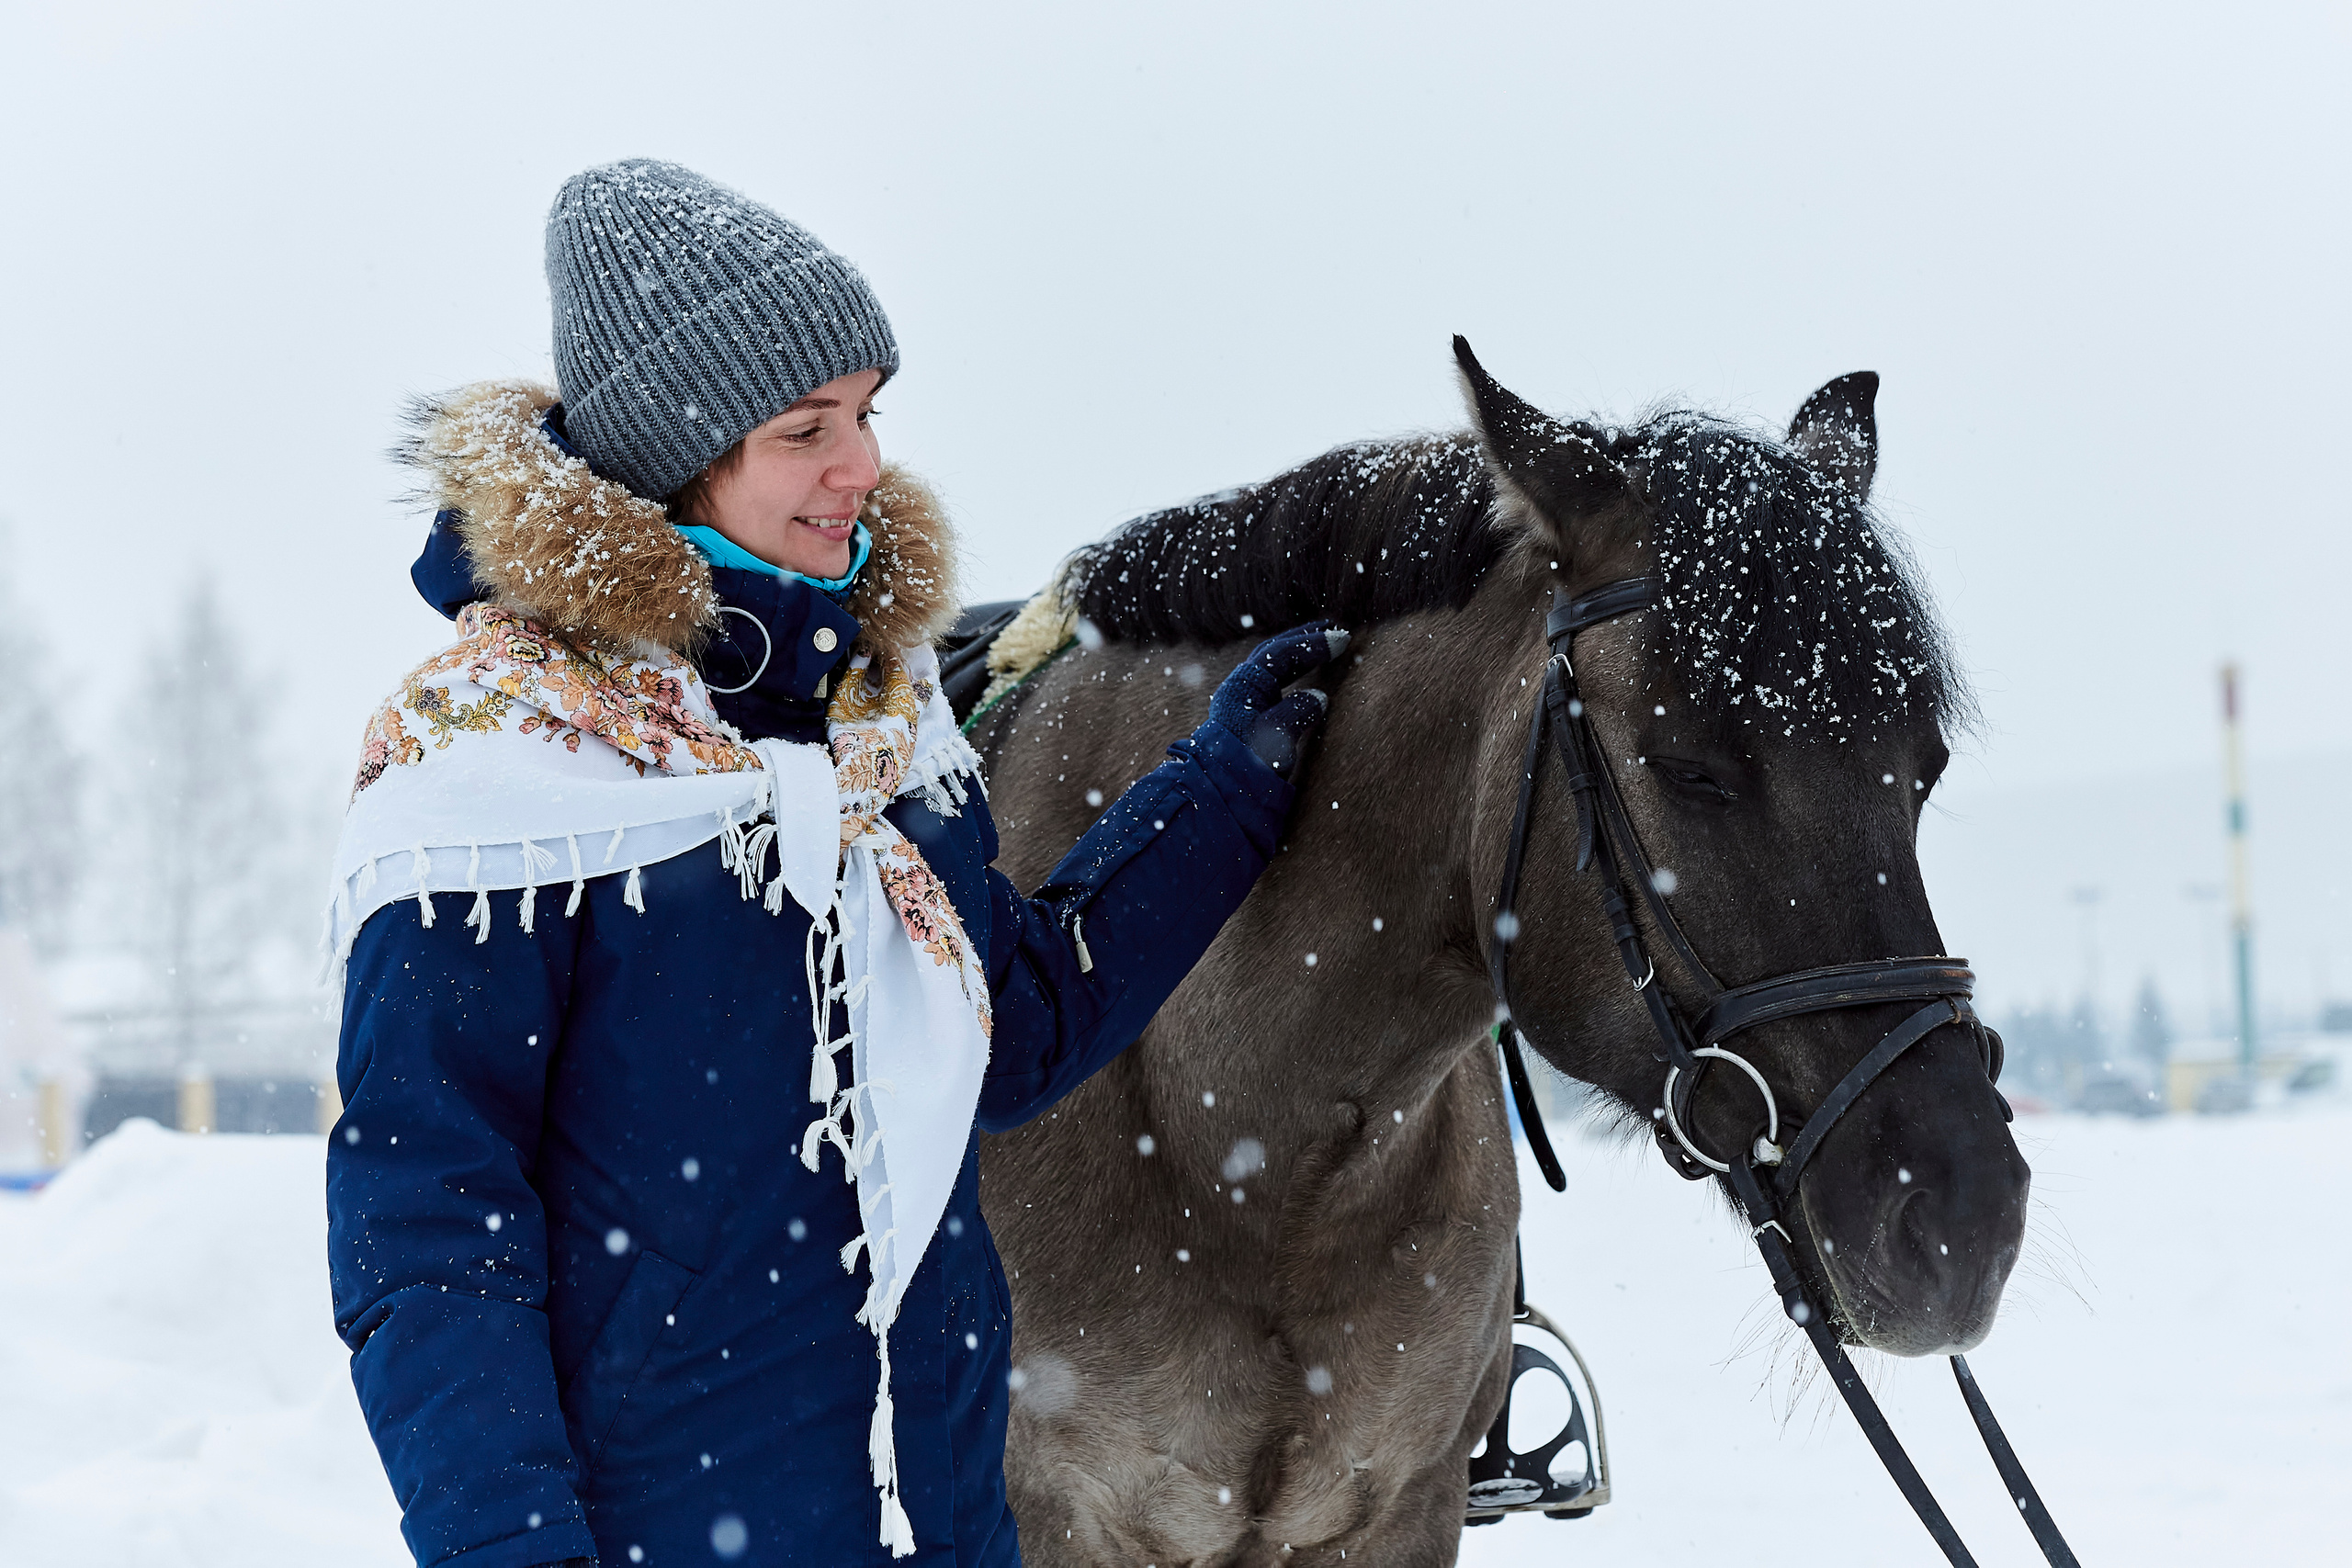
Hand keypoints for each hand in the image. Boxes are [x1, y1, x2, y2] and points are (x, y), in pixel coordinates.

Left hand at [1205, 621, 1349, 778]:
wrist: (1216, 796)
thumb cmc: (1245, 767)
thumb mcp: (1276, 739)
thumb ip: (1298, 712)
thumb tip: (1319, 696)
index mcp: (1244, 687)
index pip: (1282, 653)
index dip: (1313, 644)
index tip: (1344, 639)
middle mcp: (1240, 690)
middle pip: (1274, 653)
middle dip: (1304, 640)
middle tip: (1334, 631)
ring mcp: (1242, 704)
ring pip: (1272, 667)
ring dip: (1297, 654)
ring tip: (1322, 648)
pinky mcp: (1247, 720)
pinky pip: (1273, 683)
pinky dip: (1292, 673)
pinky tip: (1304, 680)